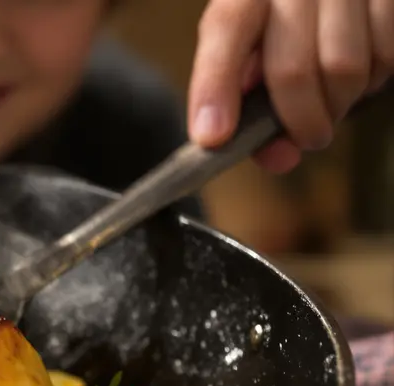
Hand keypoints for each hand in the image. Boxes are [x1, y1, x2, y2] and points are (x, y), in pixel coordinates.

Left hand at [187, 0, 393, 173]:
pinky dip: (374, 80)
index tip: (213, 137)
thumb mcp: (254, 45)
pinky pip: (386, 56)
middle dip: (298, 121)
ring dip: (339, 103)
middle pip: (291, 68)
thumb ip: (249, 98)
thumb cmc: (286, 23)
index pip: (226, 29)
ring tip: (333, 100)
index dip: (216, 87)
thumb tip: (278, 156)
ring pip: (344, 68)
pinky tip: (361, 73)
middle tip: (307, 138)